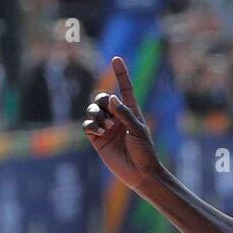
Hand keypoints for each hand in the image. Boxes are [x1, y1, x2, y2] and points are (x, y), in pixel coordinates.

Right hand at [82, 57, 159, 191]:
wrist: (140, 173)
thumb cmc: (145, 152)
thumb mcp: (138, 130)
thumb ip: (124, 113)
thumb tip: (110, 97)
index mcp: (130, 112)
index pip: (125, 89)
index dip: (121, 74)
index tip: (117, 59)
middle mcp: (117, 117)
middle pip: (101, 99)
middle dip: (101, 102)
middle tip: (110, 117)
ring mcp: (106, 128)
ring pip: (92, 110)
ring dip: (97, 115)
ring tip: (107, 128)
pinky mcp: (97, 139)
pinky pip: (87, 125)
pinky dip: (91, 125)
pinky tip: (99, 132)